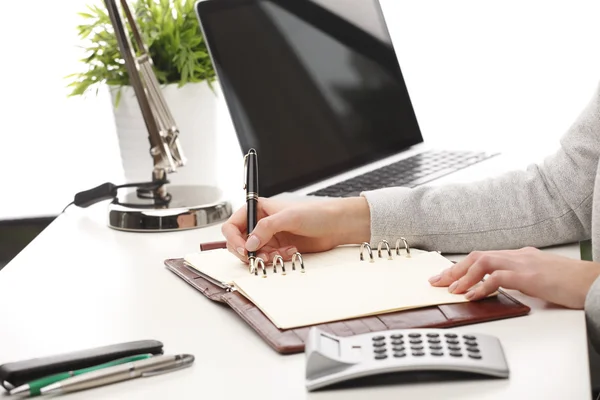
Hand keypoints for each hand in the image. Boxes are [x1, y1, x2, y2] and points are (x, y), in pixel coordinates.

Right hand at [221, 196, 369, 263]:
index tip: (244, 250)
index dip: (234, 239)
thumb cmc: (315, 213)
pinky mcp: (278, 248)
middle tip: (260, 257)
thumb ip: (266, 228)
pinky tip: (289, 252)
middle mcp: (260, 223)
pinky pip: (267, 259)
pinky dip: (275, 259)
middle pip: (239, 242)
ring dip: (263, 257)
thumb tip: (249, 243)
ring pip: (253, 254)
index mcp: (258, 209)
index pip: (233, 225)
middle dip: (248, 252)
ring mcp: (269, 237)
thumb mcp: (288, 218)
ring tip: (279, 255)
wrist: (335, 226)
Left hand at [428, 246, 599, 308]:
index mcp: (519, 256)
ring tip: (451, 290)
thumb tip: (499, 288)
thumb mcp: (538, 279)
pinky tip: (472, 295)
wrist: (593, 280)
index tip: (446, 277)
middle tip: (436, 282)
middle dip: (454, 270)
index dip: (462, 266)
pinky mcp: (530, 276)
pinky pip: (498, 277)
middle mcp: (517, 256)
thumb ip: (518, 280)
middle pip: (477, 257)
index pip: (483, 257)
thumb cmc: (571, 282)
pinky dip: (482, 285)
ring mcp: (523, 264)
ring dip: (463, 276)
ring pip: (483, 262)